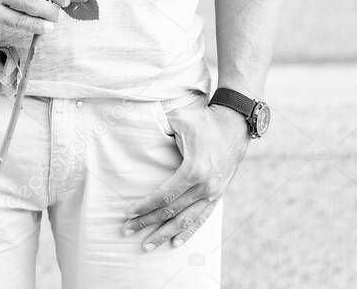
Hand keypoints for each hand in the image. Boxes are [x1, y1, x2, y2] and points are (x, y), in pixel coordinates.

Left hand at [121, 100, 249, 249]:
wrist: (235, 125)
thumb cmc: (204, 120)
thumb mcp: (180, 119)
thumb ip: (159, 128)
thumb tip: (138, 131)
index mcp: (194, 170)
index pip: (164, 195)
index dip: (145, 206)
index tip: (128, 212)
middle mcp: (204, 187)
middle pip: (171, 211)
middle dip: (148, 222)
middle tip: (127, 230)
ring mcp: (213, 194)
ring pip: (185, 221)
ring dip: (165, 233)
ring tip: (148, 245)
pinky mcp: (218, 195)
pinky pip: (201, 218)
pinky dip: (188, 232)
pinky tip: (176, 242)